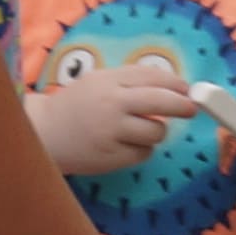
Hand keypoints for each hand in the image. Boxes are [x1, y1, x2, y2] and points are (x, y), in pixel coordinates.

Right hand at [31, 64, 201, 175]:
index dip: (176, 84)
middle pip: (162, 102)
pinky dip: (140, 149)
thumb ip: (131, 80)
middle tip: (191, 109)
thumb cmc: (77, 105)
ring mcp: (111, 131)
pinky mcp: (111, 156)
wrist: (43, 133)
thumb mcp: (99, 81)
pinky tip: (124, 144)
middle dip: (183, 105)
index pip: (153, 78)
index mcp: (109, 81)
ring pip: (157, 132)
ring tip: (140, 129)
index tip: (186, 90)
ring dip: (156, 131)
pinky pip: (144, 153)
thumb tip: (174, 85)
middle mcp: (111, 104)